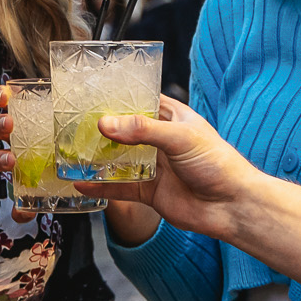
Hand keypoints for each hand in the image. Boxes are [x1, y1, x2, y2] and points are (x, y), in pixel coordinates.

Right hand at [0, 91, 257, 240]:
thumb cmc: (217, 163)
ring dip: (95, 158)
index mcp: (170, 117)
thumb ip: (141, 130)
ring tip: (66, 152)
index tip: (86, 93)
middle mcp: (159, 139)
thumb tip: (104, 124)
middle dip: (97, 128)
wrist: (233, 207)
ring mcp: (153, 165)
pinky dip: (100, 186)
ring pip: (117, 159)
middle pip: (122, 130)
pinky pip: (120, 187)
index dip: (115, 96)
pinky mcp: (150, 192)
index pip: (138, 99)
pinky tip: (79, 184)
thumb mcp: (180, 137)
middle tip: (68, 124)